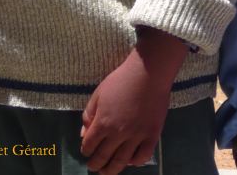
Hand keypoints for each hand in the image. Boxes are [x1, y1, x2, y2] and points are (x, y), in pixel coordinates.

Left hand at [80, 27, 187, 174]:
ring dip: (111, 170)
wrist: (149, 72)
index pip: (88, 146)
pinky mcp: (152, 134)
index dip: (86, 150)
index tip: (87, 150)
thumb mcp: (98, 94)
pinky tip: (131, 159)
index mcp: (102, 123)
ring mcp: (136, 136)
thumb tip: (83, 133)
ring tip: (108, 171)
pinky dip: (135, 161)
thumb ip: (88, 115)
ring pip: (121, 162)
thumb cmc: (121, 80)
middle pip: (102, 157)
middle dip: (95, 164)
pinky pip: (143, 156)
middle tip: (94, 166)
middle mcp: (118, 134)